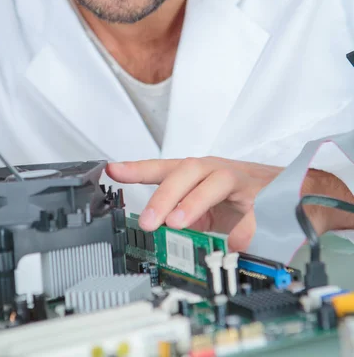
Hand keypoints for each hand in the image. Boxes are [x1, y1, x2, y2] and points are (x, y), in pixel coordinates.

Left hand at [107, 157, 282, 250]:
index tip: (113, 170)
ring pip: (217, 180)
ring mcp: (244, 182)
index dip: (138, 168)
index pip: (166, 167)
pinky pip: (253, 211)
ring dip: (194, 201)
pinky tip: (232, 242)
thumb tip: (158, 230)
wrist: (296, 195)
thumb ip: (185, 214)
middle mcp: (220, 171)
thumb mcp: (209, 205)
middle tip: (148, 221)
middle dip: (164, 194)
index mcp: (202, 174)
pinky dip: (241, 228)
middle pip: (189, 170)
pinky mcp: (268, 198)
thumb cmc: (247, 197)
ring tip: (177, 223)